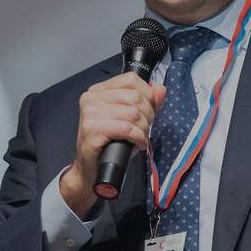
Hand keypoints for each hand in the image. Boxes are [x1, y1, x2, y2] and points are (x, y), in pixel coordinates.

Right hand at [60, 73, 165, 216]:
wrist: (91, 169)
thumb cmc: (110, 144)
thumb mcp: (130, 119)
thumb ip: (146, 103)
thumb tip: (160, 89)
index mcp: (98, 91)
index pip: (131, 80)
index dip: (147, 95)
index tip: (148, 111)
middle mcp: (91, 99)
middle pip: (135, 97)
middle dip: (148, 115)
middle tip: (145, 129)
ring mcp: (89, 114)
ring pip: (133, 113)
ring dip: (144, 129)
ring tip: (140, 138)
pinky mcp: (92, 131)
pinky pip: (126, 128)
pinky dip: (138, 137)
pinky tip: (138, 144)